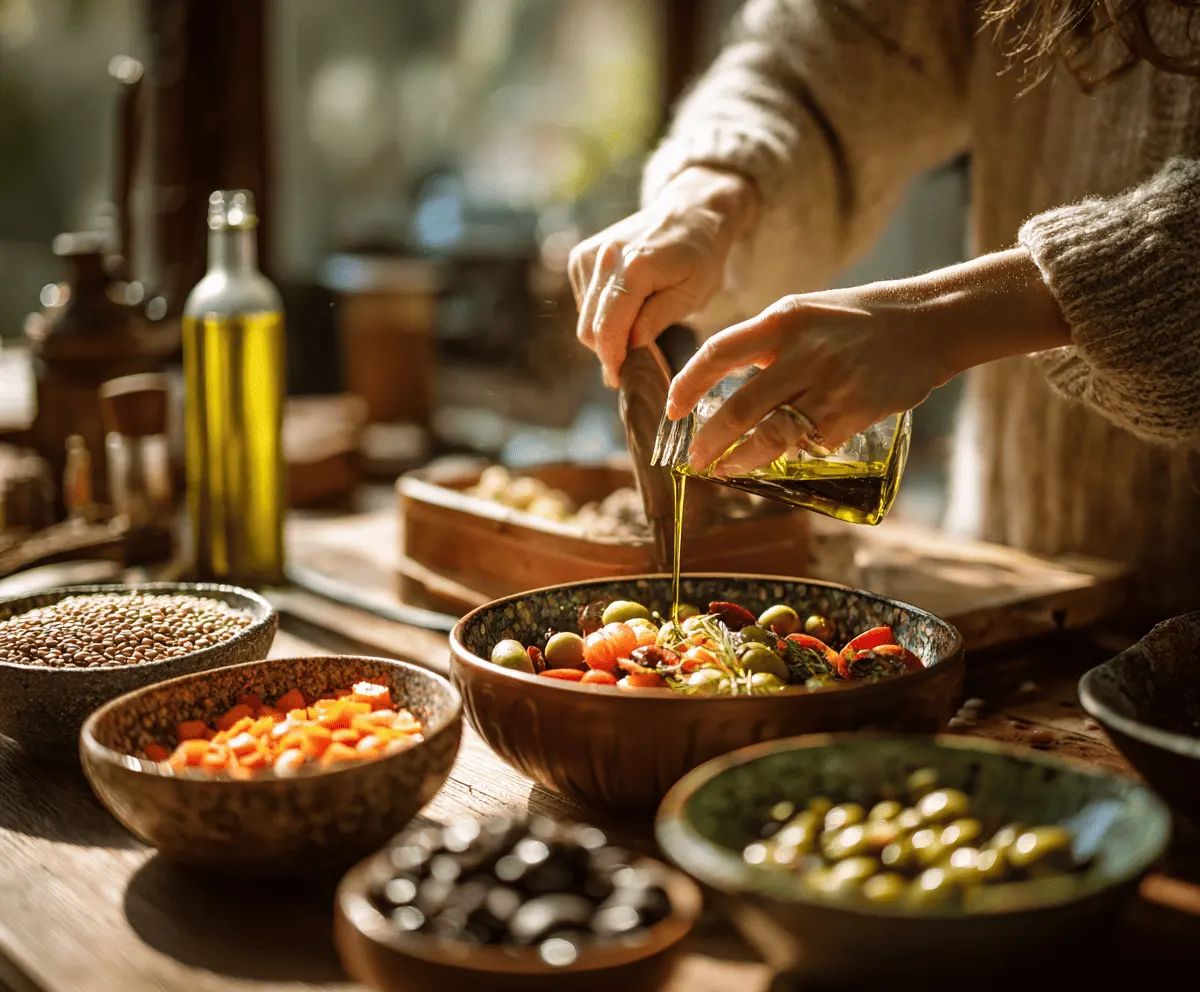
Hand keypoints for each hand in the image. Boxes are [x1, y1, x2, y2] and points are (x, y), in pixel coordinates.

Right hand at [568, 166, 758, 387]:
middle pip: (589, 328)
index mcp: (633, 268)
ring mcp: (588, 255)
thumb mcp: (693, 292)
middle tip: (635, 363)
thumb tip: (631, 345)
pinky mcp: (582, 257)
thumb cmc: (700, 255)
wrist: (690, 211)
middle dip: (608, 351)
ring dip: (605, 333)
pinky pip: (583, 303)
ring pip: (584, 318)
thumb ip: (658, 318)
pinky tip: (626, 308)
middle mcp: (603, 258)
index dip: (611, 360)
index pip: (607, 329)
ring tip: (636, 330)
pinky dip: (601, 315)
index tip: (622, 380)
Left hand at [666, 248, 1070, 474]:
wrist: (927, 323)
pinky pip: (812, 444)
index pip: (719, 352)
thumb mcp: (803, 313)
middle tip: (695, 460)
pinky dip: (795, 453)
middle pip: (740, 408)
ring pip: (773, 437)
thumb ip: (762, 343)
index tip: (672, 410)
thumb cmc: (854, 320)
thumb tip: (717, 385)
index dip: (688, 384)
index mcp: (783, 320)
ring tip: (725, 469)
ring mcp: (832, 385)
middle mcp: (804, 352)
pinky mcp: (856, 412)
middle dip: (710, 442)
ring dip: (742, 461)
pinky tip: (785, 456)